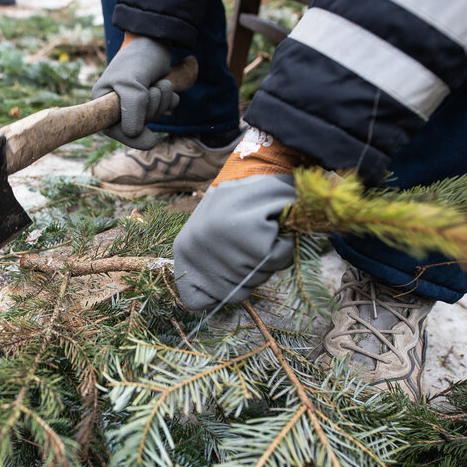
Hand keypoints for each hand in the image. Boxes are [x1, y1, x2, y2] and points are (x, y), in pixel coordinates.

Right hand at [91, 36, 178, 149]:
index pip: (113, 130)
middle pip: (138, 125)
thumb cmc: (137, 60)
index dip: (131, 136)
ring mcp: (136, 103)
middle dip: (150, 108)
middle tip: (149, 88)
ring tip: (156, 82)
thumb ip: (132, 108)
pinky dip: (170, 98)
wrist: (155, 39)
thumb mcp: (131, 83)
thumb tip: (133, 134)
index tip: (150, 141)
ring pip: (155, 117)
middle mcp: (117, 105)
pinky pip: (167, 109)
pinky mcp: (152, 99)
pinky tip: (163, 84)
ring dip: (162, 99)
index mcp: (102, 102)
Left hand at [173, 174, 296, 310]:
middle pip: (234, 294)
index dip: (218, 292)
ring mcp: (222, 244)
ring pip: (258, 277)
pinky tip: (272, 224)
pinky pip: (276, 259)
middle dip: (249, 273)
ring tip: (261, 228)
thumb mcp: (212, 234)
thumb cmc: (239, 202)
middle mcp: (197, 249)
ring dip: (267, 258)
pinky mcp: (251, 237)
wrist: (260, 165)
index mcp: (183, 250)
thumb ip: (211, 265)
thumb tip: (213, 301)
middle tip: (251, 241)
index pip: (195, 300)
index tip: (231, 272)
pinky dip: (282, 245)